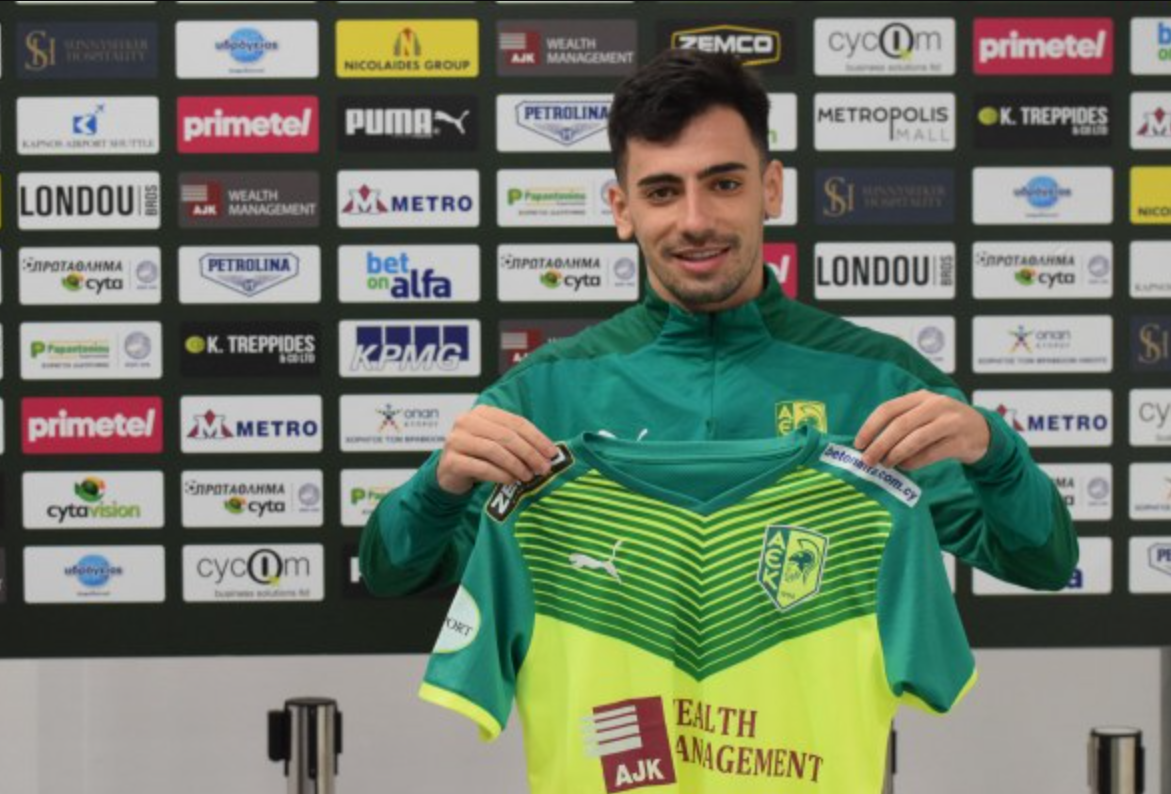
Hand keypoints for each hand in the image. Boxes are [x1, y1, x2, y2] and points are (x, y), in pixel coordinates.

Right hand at [435, 406, 559, 494]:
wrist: (449, 473)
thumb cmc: (478, 456)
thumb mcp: (497, 442)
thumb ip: (517, 441)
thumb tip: (548, 453)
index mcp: (482, 412)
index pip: (516, 422)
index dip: (537, 437)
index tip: (552, 453)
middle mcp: (467, 421)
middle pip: (507, 436)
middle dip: (529, 453)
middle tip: (543, 468)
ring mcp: (456, 440)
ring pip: (495, 451)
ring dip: (516, 465)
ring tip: (528, 476)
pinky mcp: (452, 461)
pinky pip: (482, 467)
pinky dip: (501, 475)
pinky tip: (511, 480)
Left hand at [853, 390, 989, 470]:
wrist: (983, 431)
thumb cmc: (943, 425)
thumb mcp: (923, 416)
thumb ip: (901, 424)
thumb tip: (870, 446)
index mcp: (921, 397)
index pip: (889, 409)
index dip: (870, 427)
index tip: (858, 444)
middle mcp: (936, 405)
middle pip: (900, 424)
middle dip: (880, 444)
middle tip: (868, 460)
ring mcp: (950, 421)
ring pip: (916, 438)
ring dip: (896, 454)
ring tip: (885, 464)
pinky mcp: (961, 441)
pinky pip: (932, 453)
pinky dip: (915, 462)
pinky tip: (906, 467)